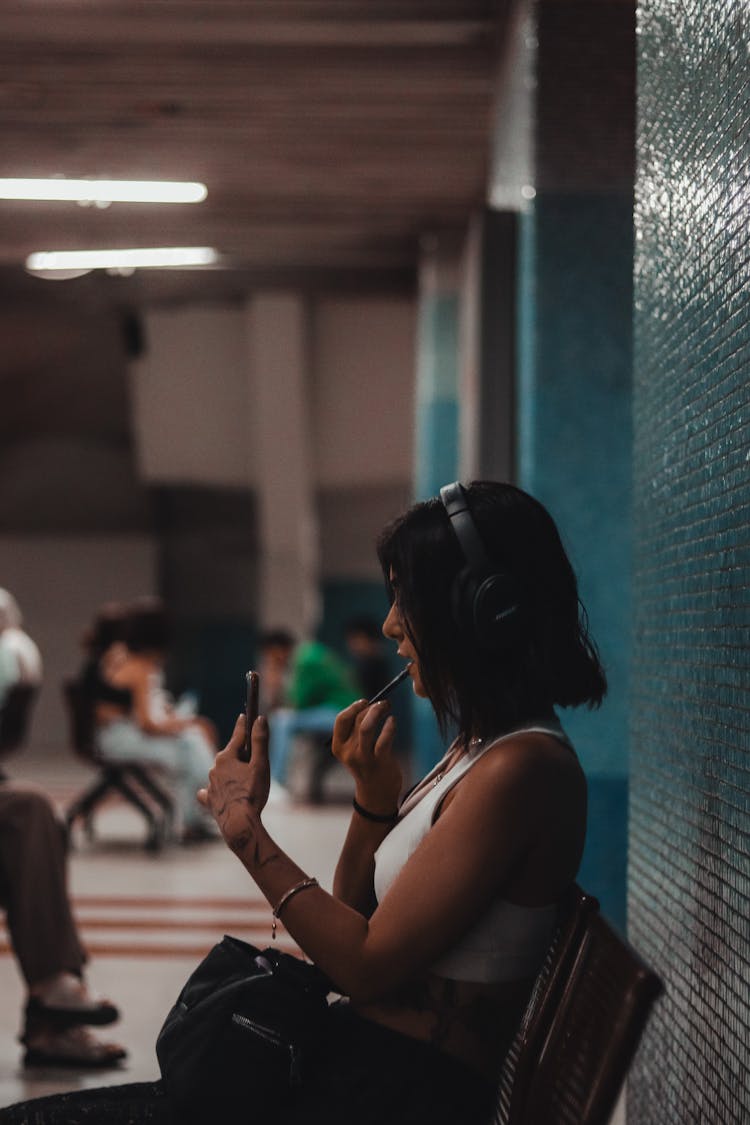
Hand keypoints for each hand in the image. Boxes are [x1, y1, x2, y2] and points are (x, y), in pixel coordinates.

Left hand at [197, 713, 269, 851]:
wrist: (238, 824)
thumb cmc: (252, 793)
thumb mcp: (260, 765)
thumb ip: (260, 741)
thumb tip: (260, 719)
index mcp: (226, 757)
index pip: (238, 736)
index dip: (243, 725)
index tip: (244, 715)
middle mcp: (214, 768)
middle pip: (231, 755)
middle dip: (241, 754)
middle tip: (254, 758)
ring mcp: (210, 785)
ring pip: (221, 772)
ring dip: (231, 772)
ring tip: (243, 780)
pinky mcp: (209, 800)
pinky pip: (209, 791)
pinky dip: (212, 790)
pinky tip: (210, 792)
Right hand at [332, 700, 401, 813]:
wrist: (376, 794)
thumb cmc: (368, 765)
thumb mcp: (355, 749)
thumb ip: (358, 730)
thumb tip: (372, 704)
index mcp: (339, 747)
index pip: (341, 719)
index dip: (354, 707)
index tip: (365, 702)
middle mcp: (348, 752)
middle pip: (357, 720)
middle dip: (371, 707)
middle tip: (383, 703)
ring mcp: (363, 758)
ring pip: (366, 727)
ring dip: (378, 712)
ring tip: (387, 707)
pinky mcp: (379, 762)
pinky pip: (384, 739)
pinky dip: (390, 726)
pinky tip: (393, 721)